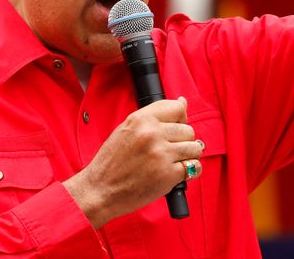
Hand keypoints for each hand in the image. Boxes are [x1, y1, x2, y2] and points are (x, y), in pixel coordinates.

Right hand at [63, 97, 203, 227]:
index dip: (180, 119)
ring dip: (188, 156)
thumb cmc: (111, 162)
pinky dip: (190, 171)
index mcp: (141, 119)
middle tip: (168, 151)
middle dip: (182, 141)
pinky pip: (195, 168)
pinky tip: (176, 173)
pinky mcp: (168, 175)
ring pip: (195, 148)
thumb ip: (155, 115)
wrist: (98, 191)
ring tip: (173, 162)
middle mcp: (152, 134)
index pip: (178, 108)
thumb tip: (182, 101)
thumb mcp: (127, 129)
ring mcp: (161, 154)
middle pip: (188, 130)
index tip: (175, 128)